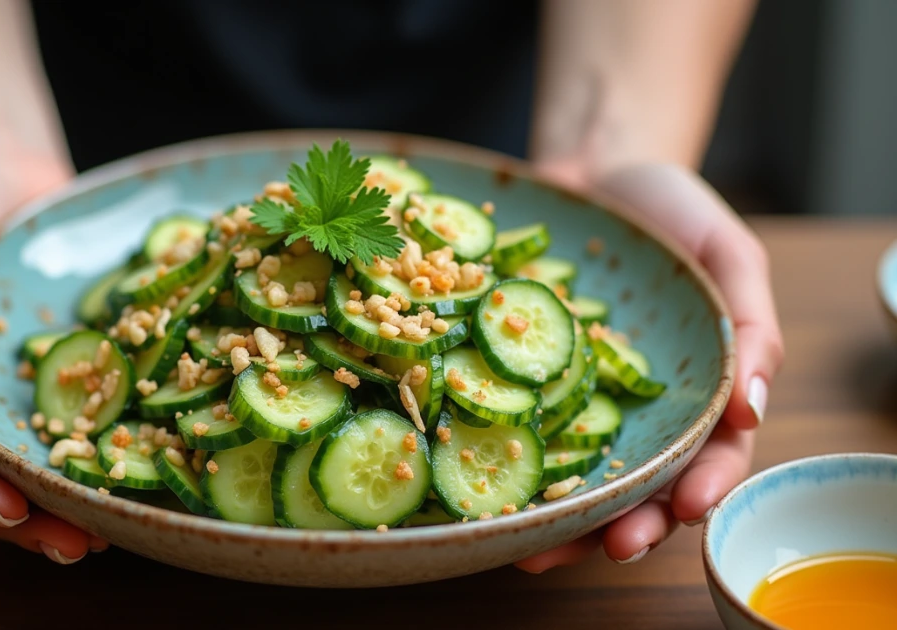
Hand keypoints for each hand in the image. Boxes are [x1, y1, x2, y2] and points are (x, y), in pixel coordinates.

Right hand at [0, 153, 108, 562]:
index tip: (9, 510)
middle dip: (34, 523)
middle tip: (79, 544)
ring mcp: (29, 388)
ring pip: (50, 461)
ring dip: (79, 501)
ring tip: (119, 525)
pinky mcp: (79, 363)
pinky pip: (97, 409)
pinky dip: (116, 440)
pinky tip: (151, 459)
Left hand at [516, 162, 783, 571]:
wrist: (592, 173)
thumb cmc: (671, 213)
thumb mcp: (728, 253)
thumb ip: (751, 325)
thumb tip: (752, 409)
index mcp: (693, 391)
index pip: (708, 457)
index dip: (701, 487)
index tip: (684, 507)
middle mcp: (632, 408)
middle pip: (639, 486)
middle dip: (628, 524)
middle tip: (611, 545)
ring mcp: (573, 397)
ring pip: (571, 476)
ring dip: (560, 520)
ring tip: (539, 551)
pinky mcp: (518, 379)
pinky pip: (510, 425)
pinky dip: (500, 458)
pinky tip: (477, 484)